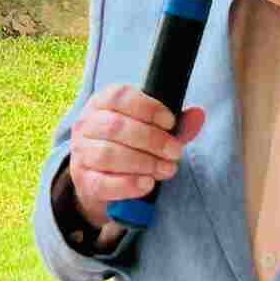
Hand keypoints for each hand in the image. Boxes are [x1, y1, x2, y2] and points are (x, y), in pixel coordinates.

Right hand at [68, 84, 206, 230]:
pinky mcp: (84, 180)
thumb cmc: (128, 145)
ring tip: (166, 169)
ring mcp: (82, 153)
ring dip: (143, 163)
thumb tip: (198, 114)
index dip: (147, 108)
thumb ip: (176, 123)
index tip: (170, 122)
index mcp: (102, 103)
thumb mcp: (150, 129)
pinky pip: (103, 183)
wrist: (99, 177)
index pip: (119, 96)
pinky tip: (147, 183)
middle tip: (175, 152)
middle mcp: (86, 124)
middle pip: (115, 127)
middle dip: (152, 140)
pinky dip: (128, 184)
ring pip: (108, 154)